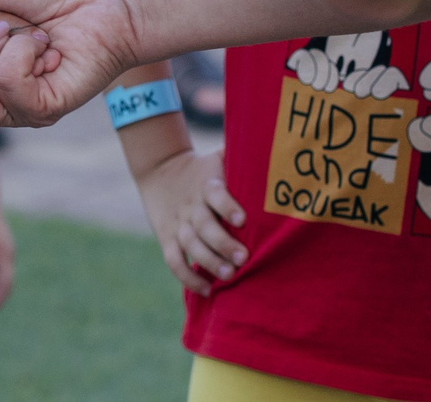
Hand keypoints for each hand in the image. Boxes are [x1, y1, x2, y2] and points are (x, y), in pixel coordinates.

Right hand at [133, 147, 247, 294]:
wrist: (160, 170)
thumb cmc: (204, 169)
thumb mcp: (218, 157)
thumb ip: (240, 153)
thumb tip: (269, 142)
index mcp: (206, 185)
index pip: (216, 195)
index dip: (228, 206)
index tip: (243, 220)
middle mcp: (192, 206)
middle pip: (204, 226)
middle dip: (223, 244)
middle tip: (243, 258)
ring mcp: (178, 224)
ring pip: (190, 245)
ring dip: (208, 262)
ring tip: (229, 276)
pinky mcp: (167, 239)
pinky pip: (174, 261)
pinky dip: (188, 277)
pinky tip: (207, 289)